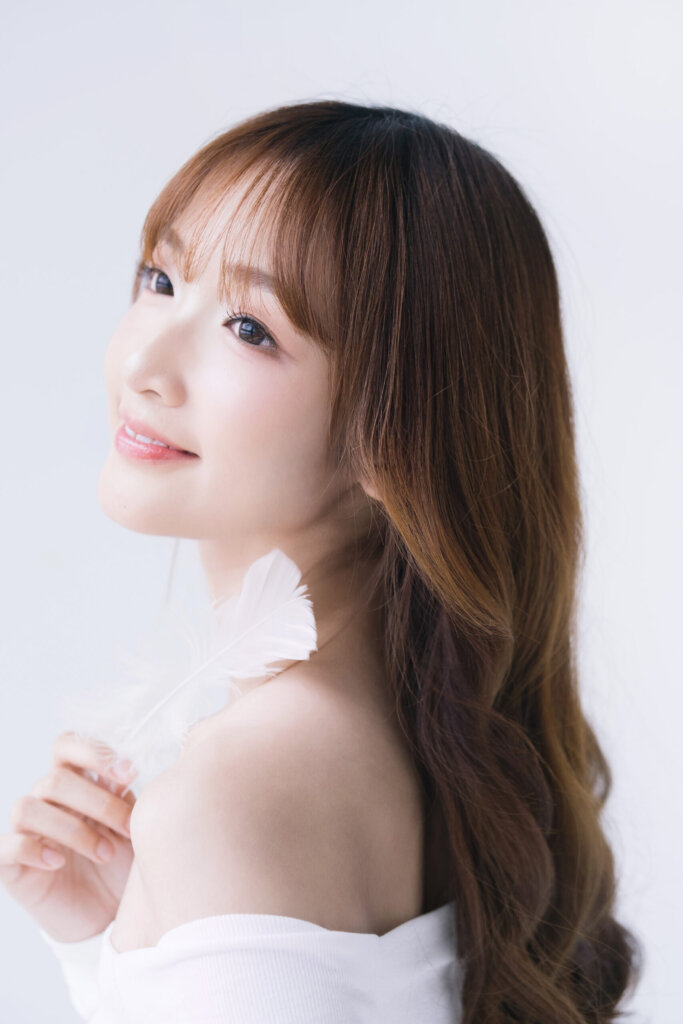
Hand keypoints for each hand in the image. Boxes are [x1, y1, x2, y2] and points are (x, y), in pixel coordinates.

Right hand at [0, 731, 136, 941]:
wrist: (109, 914)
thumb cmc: (121, 863)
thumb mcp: (133, 827)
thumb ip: (125, 796)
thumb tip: (126, 768)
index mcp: (76, 781)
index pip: (67, 745)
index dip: (93, 752)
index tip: (129, 773)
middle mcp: (47, 801)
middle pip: (54, 779)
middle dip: (98, 802)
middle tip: (130, 828)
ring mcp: (26, 832)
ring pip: (28, 808)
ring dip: (72, 829)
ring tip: (105, 853)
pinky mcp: (11, 865)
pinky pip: (8, 846)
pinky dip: (34, 850)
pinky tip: (59, 862)